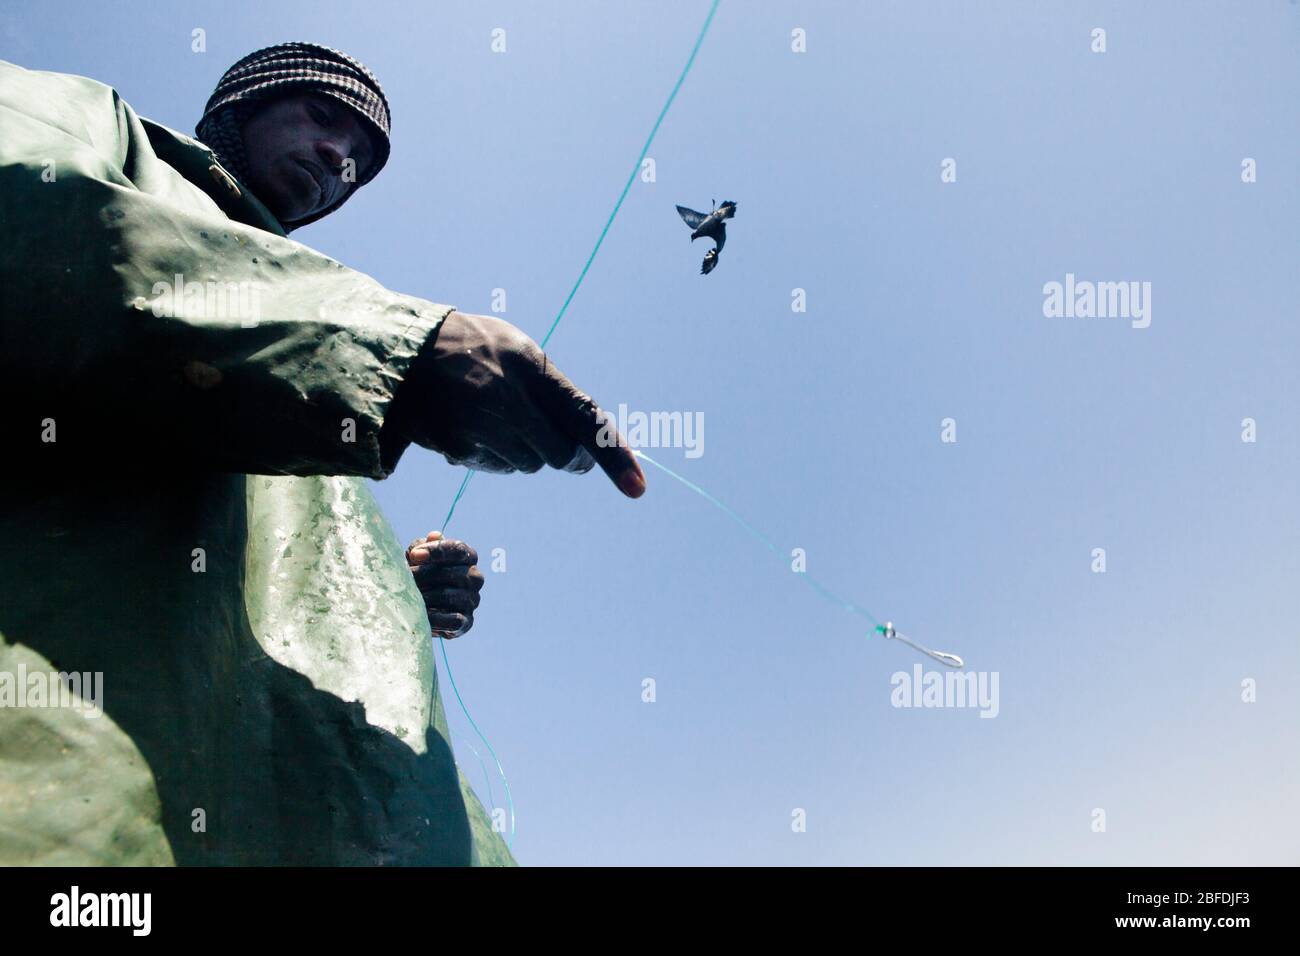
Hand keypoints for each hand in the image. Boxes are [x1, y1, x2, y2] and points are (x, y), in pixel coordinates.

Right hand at [393, 311, 645, 496]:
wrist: (401, 353)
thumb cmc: (473, 348)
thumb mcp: (517, 349)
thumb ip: (552, 389)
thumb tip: (588, 437)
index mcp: (529, 366)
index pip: (583, 417)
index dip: (614, 455)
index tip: (639, 488)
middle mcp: (507, 398)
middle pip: (558, 455)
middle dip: (562, 452)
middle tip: (548, 435)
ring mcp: (480, 426)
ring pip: (527, 464)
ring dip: (523, 451)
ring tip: (497, 416)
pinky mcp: (457, 447)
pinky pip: (494, 466)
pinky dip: (492, 454)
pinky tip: (473, 426)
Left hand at [406, 530, 483, 638]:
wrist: (419, 607)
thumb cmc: (419, 575)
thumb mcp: (416, 557)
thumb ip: (422, 546)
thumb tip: (433, 535)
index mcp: (468, 557)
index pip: (459, 549)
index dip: (436, 550)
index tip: (414, 555)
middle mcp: (475, 577)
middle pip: (456, 573)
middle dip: (426, 574)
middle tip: (406, 578)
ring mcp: (472, 600)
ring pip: (450, 596)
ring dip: (426, 596)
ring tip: (408, 596)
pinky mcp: (467, 622)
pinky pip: (453, 620)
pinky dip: (434, 617)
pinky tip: (419, 613)